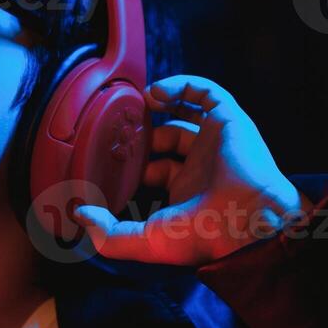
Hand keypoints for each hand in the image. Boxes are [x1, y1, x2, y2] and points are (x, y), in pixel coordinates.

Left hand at [70, 75, 311, 265]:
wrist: (248, 219)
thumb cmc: (204, 234)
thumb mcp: (147, 241)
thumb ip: (109, 235)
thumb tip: (79, 215)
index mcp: (186, 192)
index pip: (155, 170)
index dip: (132, 162)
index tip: (110, 157)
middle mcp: (202, 165)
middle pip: (168, 139)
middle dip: (143, 132)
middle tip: (122, 129)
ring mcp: (216, 141)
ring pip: (187, 113)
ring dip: (161, 105)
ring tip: (138, 103)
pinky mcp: (230, 120)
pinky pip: (207, 93)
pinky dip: (182, 86)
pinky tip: (156, 94)